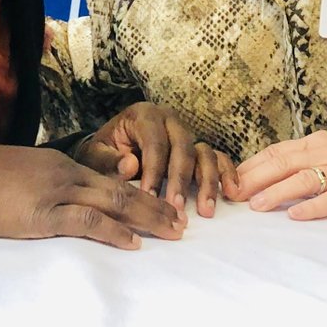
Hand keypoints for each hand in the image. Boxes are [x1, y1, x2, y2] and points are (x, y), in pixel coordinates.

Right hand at [0, 139, 183, 248]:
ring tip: (171, 232)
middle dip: (155, 206)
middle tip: (180, 221)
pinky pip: (89, 222)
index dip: (138, 192)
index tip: (160, 204)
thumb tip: (53, 203)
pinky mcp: (44, 214)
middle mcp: (66, 173)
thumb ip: (42, 184)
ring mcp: (57, 192)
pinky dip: (115, 232)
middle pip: (122, 188)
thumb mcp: (19, 174)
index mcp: (60, 164)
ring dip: (147, 219)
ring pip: (115, 202)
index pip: (108, 178)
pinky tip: (133, 243)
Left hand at [72, 103, 238, 217]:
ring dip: (206, 182)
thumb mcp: (96, 154)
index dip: (153, 170)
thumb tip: (130, 166)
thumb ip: (108, 160)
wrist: (109, 149)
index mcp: (145, 115)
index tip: (148, 197)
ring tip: (205, 210)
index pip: (155, 142)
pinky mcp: (197, 149)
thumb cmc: (104, 152)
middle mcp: (170, 120)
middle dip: (180, 180)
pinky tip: (231, 193)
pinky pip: (217, 158)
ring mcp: (187, 134)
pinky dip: (226, 174)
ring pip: (204, 153)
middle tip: (176, 208)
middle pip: (183, 147)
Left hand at [228, 131, 326, 219]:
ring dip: (276, 192)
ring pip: (302, 180)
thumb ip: (304, 160)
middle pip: (282, 163)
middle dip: (254, 179)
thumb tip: (268, 173)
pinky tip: (295, 215)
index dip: (251, 166)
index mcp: (316, 143)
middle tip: (233, 194)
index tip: (229, 179)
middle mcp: (326, 153)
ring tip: (256, 206)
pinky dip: (311, 207)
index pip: (276, 151)